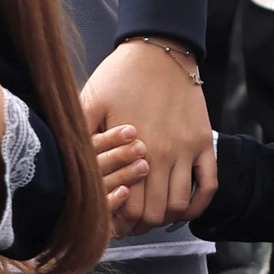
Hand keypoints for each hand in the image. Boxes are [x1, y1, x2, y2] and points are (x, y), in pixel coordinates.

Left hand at [82, 37, 215, 223]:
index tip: (110, 221)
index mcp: (134, 149)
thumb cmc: (121, 74)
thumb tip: (63, 166)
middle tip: (128, 222)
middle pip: (154, 213)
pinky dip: (198, 204)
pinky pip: (209, 185)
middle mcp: (163, 154)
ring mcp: (188, 150)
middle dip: (139, 224)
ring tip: (151, 213)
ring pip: (180, 205)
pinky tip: (184, 207)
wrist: (161, 48)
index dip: (118, 222)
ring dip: (165, 216)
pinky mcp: (204, 142)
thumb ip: (80, 135)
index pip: (128, 206)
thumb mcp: (91, 101)